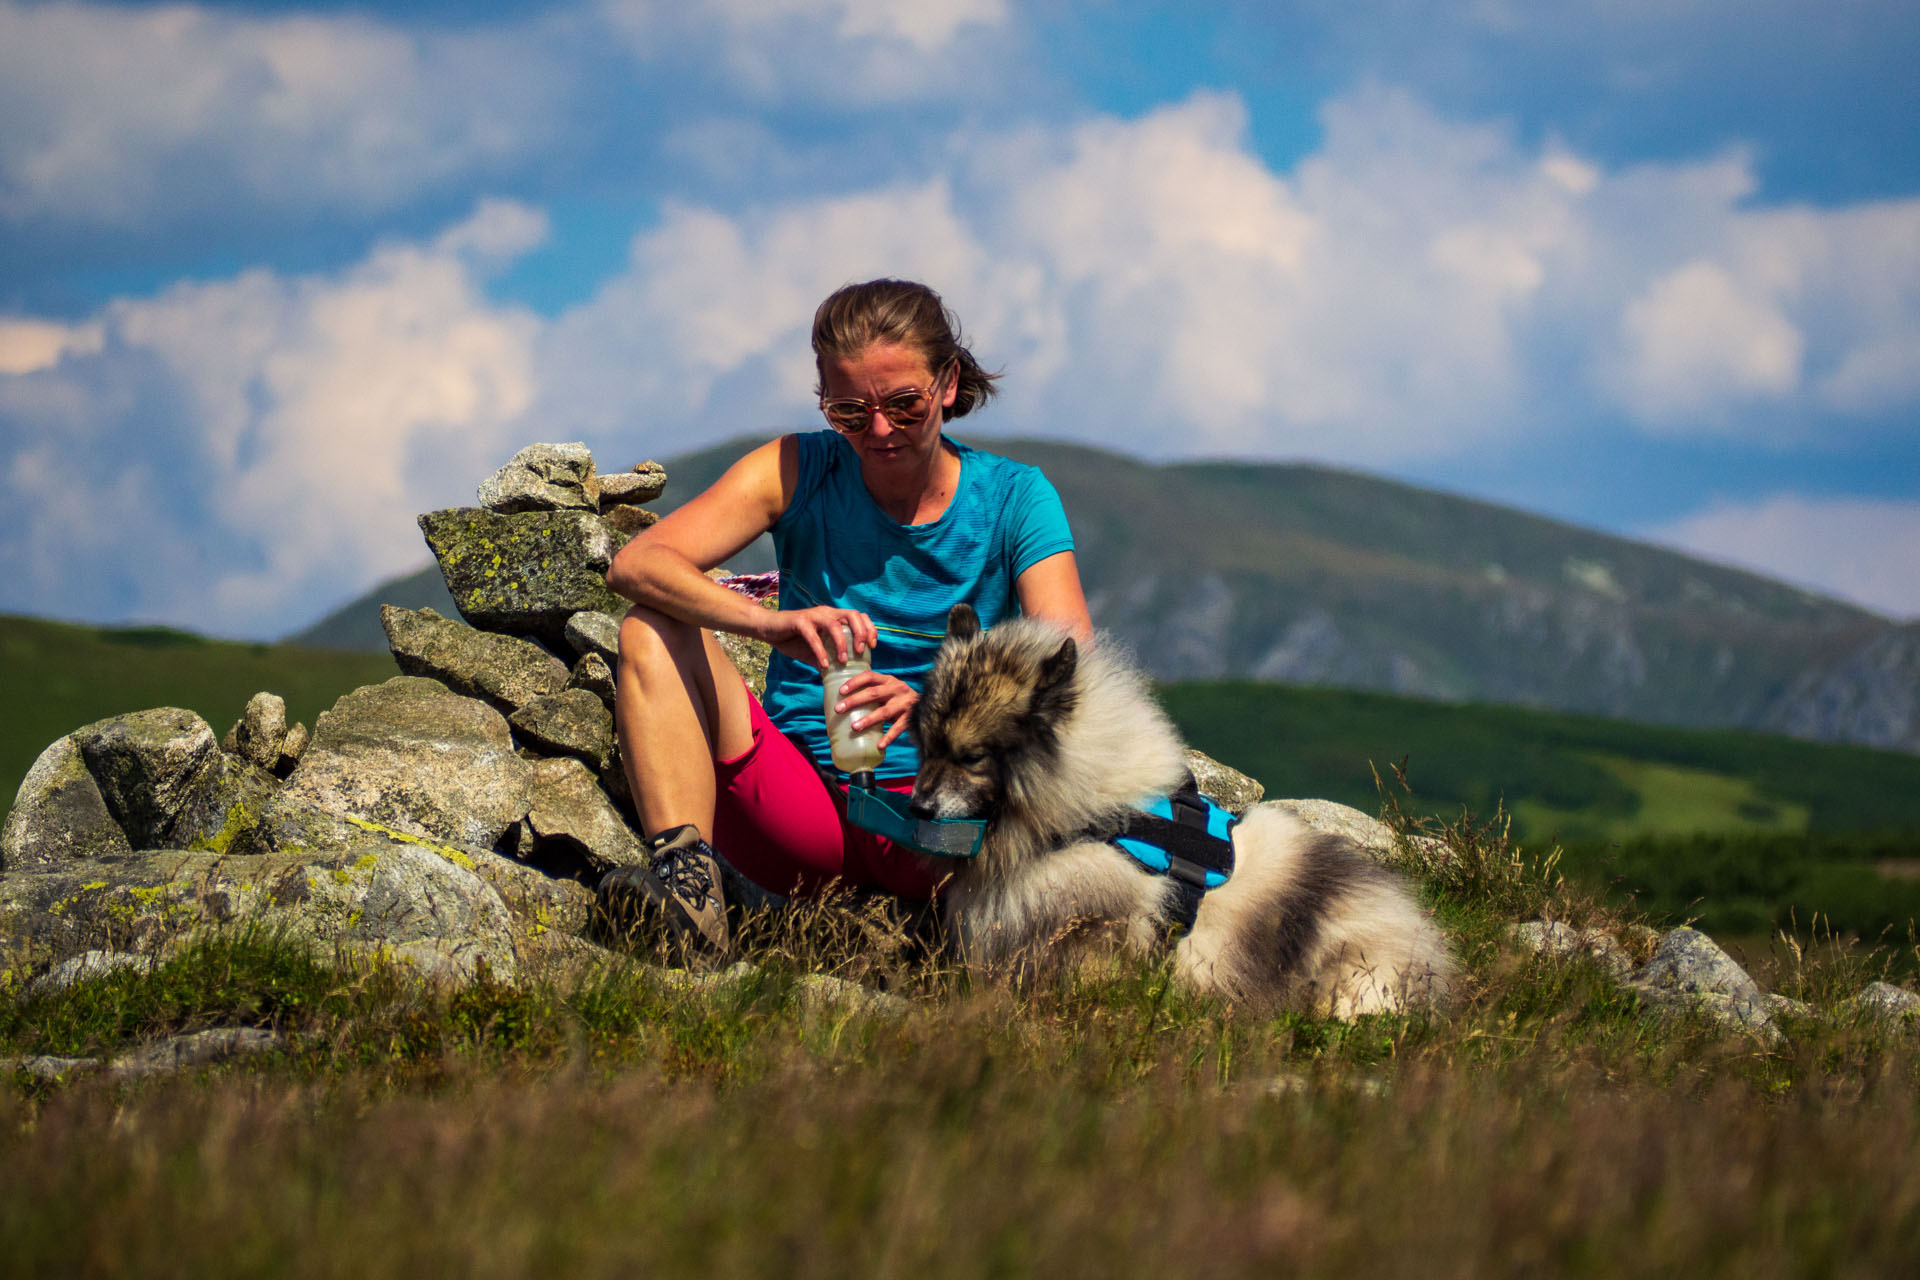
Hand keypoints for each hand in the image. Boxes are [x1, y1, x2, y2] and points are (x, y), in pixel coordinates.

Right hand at [761, 606, 879, 668]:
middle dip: (862, 632)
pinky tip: (824, 664)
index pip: (859, 616)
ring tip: (844, 660)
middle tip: (861, 651)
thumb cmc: (794, 640)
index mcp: (834, 617)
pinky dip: (820, 650)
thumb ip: (829, 659)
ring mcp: (813, 616)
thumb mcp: (816, 651)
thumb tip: (843, 679)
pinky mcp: (799, 621)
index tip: (873, 646)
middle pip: (852, 615)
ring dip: (842, 643)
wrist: (769, 630)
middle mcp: (826, 613)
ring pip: (835, 624)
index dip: (869, 629)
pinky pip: (813, 636)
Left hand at [830, 669, 919, 749]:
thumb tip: (845, 702)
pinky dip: (888, 737)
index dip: (854, 682)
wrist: (928, 705)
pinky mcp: (911, 718)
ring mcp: (904, 704)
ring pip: (884, 712)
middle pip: (873, 693)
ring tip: (854, 727)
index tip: (841, 691)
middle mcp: (897, 689)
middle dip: (854, 701)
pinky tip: (879, 745)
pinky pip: (898, 728)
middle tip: (839, 709)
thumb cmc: (899, 698)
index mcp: (888, 680)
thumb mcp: (889, 690)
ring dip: (868, 719)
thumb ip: (874, 692)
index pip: (869, 676)